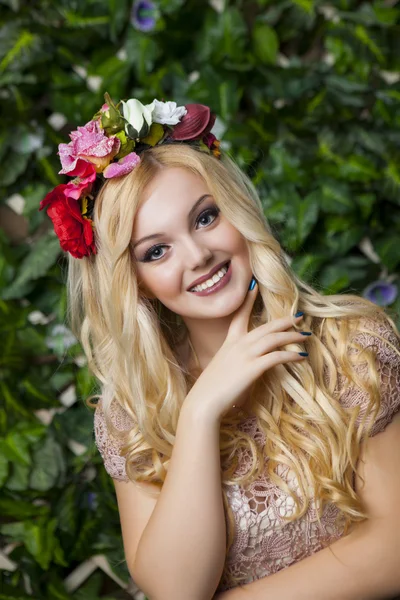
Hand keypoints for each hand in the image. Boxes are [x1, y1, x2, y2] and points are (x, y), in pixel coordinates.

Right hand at [185, 282, 308, 421]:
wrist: (203, 402)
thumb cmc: (210, 390)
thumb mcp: (221, 368)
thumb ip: (233, 362)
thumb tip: (243, 365)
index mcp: (229, 342)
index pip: (239, 315)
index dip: (248, 300)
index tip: (254, 285)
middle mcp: (238, 344)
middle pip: (266, 327)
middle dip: (284, 321)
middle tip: (299, 316)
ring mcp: (245, 355)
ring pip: (274, 339)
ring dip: (292, 336)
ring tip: (306, 336)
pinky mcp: (253, 367)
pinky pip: (277, 356)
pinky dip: (291, 355)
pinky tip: (301, 356)